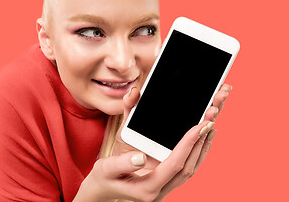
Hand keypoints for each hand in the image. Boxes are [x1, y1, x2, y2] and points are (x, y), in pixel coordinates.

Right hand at [74, 84, 231, 201]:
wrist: (102, 191)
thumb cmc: (103, 179)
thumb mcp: (107, 169)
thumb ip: (122, 163)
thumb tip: (140, 156)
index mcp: (147, 188)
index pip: (175, 164)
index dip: (188, 144)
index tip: (199, 125)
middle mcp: (159, 191)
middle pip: (188, 167)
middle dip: (200, 142)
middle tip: (210, 120)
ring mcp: (163, 188)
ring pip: (190, 170)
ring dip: (201, 148)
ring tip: (210, 128)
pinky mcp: (164, 182)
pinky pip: (185, 169)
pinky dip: (195, 154)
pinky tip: (199, 142)